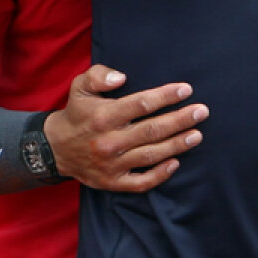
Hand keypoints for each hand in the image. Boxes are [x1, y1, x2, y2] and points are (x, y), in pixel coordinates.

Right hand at [44, 64, 207, 191]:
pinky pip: (141, 182)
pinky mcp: (113, 182)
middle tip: (202, 112)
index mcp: (103, 116)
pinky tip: (176, 163)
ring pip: (152, 155)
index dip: (165, 97)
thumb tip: (121, 78)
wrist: (55, 149)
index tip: (186, 90)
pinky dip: (160, 175)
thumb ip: (98, 75)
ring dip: (178, 145)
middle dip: (180, 120)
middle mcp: (109, 141)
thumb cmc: (76, 113)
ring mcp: (112, 164)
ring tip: (197, 135)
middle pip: (152, 130)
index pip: (140, 105)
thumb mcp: (79, 86)